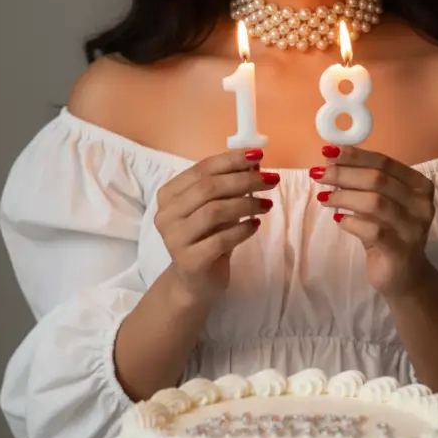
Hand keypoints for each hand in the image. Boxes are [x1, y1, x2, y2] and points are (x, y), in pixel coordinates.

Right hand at [154, 148, 277, 306]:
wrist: (194, 282)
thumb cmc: (206, 238)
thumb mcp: (216, 208)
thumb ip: (229, 186)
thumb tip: (255, 162)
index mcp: (169, 194)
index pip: (202, 169)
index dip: (231, 160)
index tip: (257, 155)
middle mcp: (166, 214)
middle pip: (208, 188)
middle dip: (244, 180)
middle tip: (271, 180)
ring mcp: (174, 239)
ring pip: (214, 211)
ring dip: (246, 204)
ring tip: (266, 204)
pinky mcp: (189, 261)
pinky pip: (221, 240)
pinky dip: (242, 230)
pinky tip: (255, 226)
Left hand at [310, 145, 434, 299]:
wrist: (405, 276)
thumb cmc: (389, 232)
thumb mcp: (381, 204)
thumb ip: (364, 183)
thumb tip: (331, 159)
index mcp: (420, 186)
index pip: (385, 162)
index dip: (355, 156)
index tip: (328, 152)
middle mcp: (421, 205)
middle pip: (379, 180)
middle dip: (344, 174)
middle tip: (319, 174)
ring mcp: (413, 229)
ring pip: (375, 203)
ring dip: (344, 196)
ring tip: (324, 197)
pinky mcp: (401, 251)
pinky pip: (372, 230)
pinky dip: (351, 222)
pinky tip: (339, 220)